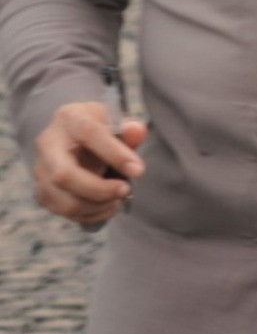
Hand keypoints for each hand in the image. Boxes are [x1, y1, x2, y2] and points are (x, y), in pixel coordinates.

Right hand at [31, 100, 147, 227]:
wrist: (75, 136)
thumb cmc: (100, 127)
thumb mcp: (115, 119)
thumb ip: (128, 129)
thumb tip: (137, 131)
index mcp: (69, 118)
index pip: (89, 134)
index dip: (115, 154)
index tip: (138, 170)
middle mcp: (48, 145)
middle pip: (64, 176)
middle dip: (99, 190)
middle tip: (125, 190)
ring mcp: (41, 172)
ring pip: (63, 200)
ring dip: (97, 206)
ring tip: (118, 198)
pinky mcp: (43, 192)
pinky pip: (64, 212)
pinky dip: (91, 215)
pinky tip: (108, 206)